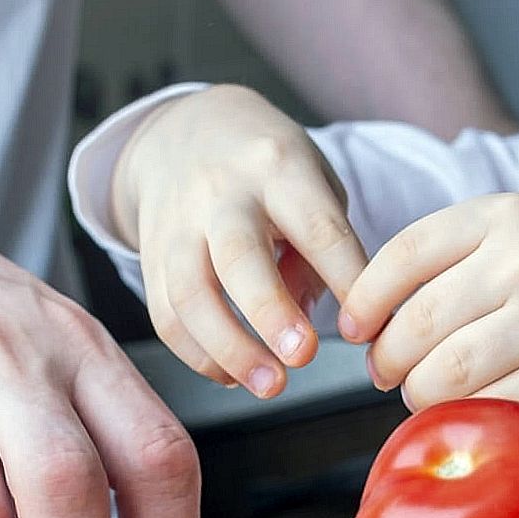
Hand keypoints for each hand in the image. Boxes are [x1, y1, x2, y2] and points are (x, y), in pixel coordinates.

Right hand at [112, 85, 367, 397]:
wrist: (184, 132)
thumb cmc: (269, 168)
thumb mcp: (312, 180)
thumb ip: (324, 247)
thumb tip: (323, 320)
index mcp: (278, 167)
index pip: (317, 227)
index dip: (346, 280)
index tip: (368, 328)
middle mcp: (221, 193)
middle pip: (238, 256)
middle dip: (270, 314)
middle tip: (304, 358)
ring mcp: (178, 225)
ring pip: (190, 293)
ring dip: (229, 349)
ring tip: (270, 385)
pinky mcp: (150, 256)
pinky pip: (165, 315)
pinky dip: (198, 355)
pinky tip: (233, 375)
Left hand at [338, 193, 518, 422]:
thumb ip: (463, 260)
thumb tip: (368, 317)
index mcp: (508, 215)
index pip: (400, 255)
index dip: (364, 301)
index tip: (354, 331)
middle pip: (413, 323)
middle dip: (389, 361)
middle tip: (393, 376)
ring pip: (441, 374)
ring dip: (423, 397)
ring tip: (435, 395)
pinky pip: (488, 407)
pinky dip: (472, 419)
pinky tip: (480, 413)